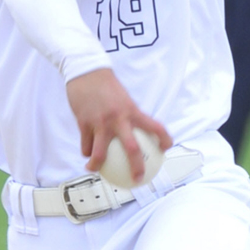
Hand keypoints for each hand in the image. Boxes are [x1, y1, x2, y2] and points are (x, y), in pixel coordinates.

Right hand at [66, 67, 171, 182]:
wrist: (86, 71)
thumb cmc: (106, 85)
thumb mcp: (124, 99)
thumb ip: (129, 115)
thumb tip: (136, 132)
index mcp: (132, 111)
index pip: (155, 127)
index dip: (164, 139)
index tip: (165, 148)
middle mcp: (118, 118)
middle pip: (131, 149)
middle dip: (136, 168)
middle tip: (138, 178)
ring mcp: (100, 122)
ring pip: (100, 153)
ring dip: (98, 166)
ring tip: (96, 170)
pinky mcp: (84, 123)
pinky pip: (86, 144)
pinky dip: (87, 151)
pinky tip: (86, 154)